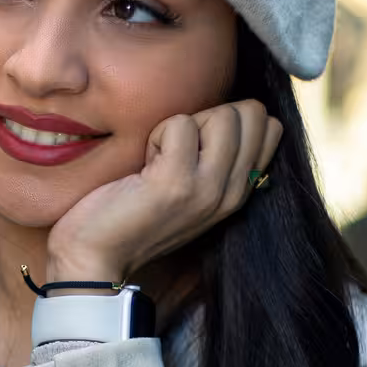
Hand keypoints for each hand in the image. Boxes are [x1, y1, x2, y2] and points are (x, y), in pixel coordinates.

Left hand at [44, 100, 282, 284]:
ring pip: (222, 115)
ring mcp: (207, 189)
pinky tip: (144, 165)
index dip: (229, 119)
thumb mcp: (191, 188)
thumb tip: (230, 112)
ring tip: (158, 159)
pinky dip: (156, 135)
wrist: (96, 255)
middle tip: (175, 149)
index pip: (270, 127)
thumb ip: (217, 158)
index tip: (196, 146)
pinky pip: (179, 124)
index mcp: (239, 192)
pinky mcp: (176, 183)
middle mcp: (232, 193)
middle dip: (208, 116)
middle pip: (251, 114)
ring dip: (180, 126)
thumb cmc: (135, 213)